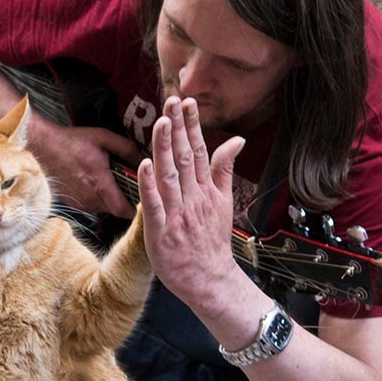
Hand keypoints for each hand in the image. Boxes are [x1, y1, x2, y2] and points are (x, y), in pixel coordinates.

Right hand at [24, 115, 141, 217]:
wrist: (42, 148)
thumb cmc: (73, 141)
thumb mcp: (104, 137)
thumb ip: (127, 148)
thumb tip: (146, 158)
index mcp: (100, 183)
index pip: (123, 210)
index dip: (135, 209)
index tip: (142, 199)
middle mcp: (90, 198)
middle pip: (116, 210)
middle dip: (125, 200)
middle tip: (128, 185)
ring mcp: (80, 203)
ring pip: (105, 208)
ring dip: (111, 198)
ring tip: (111, 180)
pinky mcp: (73, 204)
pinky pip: (93, 206)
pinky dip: (98, 197)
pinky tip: (96, 182)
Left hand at [136, 96, 244, 305]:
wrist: (209, 280)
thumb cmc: (212, 241)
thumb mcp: (224, 202)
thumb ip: (225, 169)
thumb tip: (237, 140)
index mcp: (206, 190)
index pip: (199, 151)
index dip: (192, 125)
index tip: (187, 102)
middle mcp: (193, 199)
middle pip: (184, 157)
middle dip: (178, 127)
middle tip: (172, 100)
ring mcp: (177, 215)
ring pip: (169, 176)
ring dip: (165, 149)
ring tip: (162, 123)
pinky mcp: (160, 233)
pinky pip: (153, 205)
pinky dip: (149, 185)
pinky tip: (144, 164)